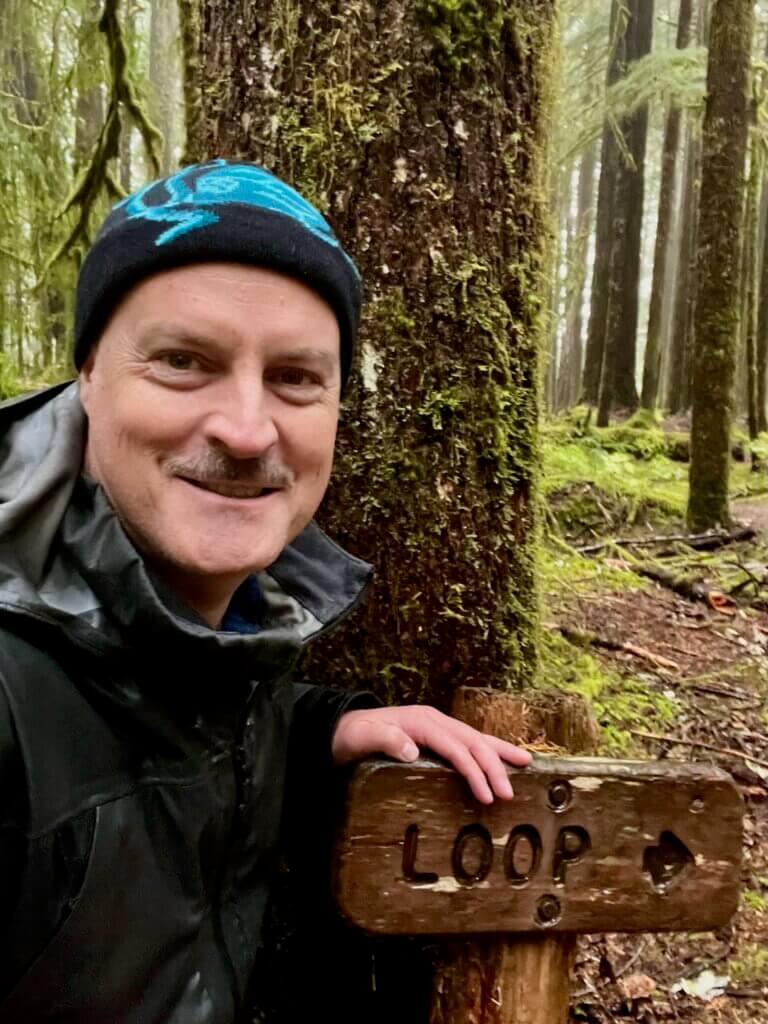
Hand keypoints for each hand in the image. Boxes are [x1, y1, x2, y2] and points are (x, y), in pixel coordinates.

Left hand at [331, 704, 531, 804]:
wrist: (342, 728)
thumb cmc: (353, 736)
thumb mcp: (362, 738)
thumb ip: (384, 740)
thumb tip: (411, 751)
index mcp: (422, 722)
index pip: (456, 747)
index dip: (474, 770)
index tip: (486, 795)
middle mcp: (434, 720)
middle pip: (472, 742)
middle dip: (494, 767)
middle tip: (509, 795)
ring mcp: (438, 726)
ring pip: (476, 738)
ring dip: (500, 753)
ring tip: (526, 764)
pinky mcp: (437, 735)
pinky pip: (468, 742)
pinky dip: (489, 750)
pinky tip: (503, 758)